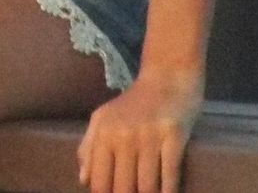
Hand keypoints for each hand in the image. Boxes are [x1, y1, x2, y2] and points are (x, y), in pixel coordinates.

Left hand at [77, 65, 202, 192]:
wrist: (167, 76)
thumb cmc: (134, 103)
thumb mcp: (103, 118)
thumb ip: (89, 147)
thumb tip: (83, 180)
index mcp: (103, 133)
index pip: (99, 181)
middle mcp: (123, 135)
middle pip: (122, 188)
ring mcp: (148, 136)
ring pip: (146, 187)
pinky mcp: (174, 136)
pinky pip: (170, 176)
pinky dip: (168, 191)